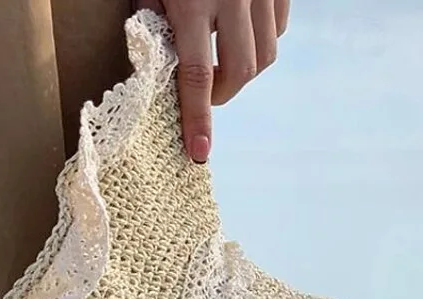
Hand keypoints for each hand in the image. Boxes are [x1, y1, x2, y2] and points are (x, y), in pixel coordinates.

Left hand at [135, 0, 289, 162]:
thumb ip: (153, 28)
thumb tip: (159, 80)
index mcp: (193, 2)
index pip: (197, 75)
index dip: (198, 118)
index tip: (199, 151)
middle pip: (240, 71)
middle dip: (222, 94)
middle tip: (206, 92)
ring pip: (265, 54)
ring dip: (242, 71)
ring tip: (221, 61)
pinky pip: (278, 28)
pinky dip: (259, 43)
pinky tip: (238, 36)